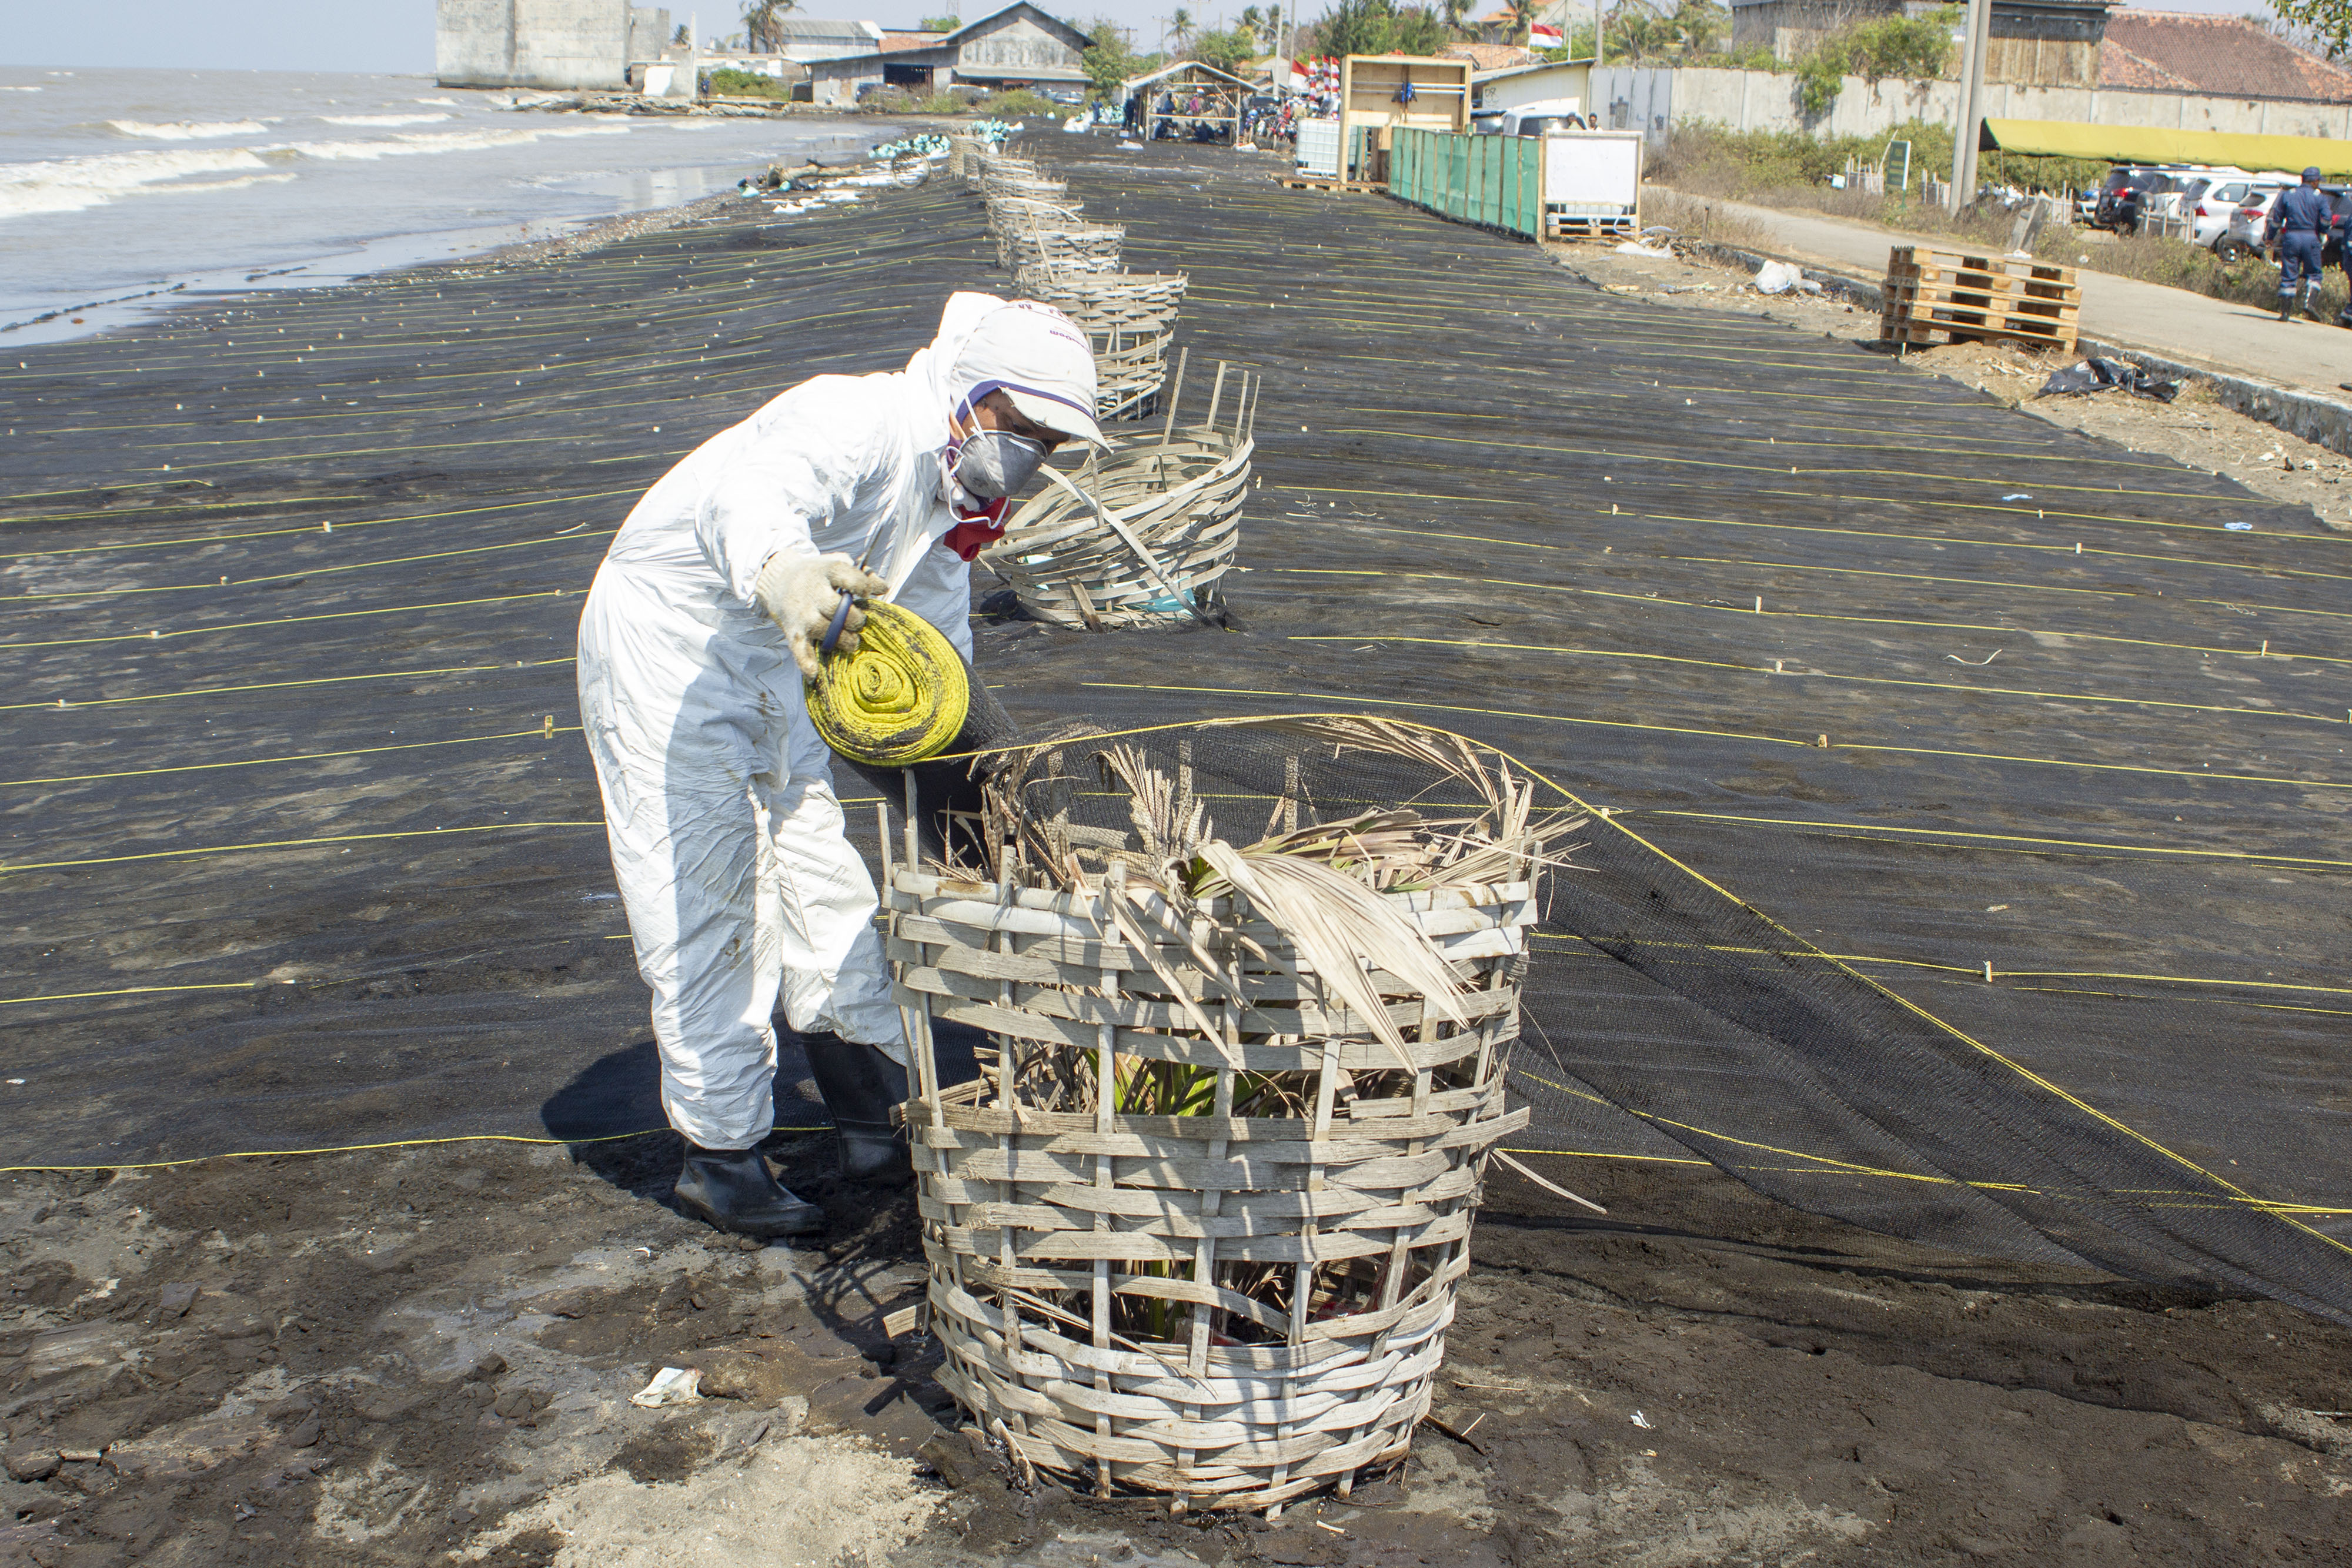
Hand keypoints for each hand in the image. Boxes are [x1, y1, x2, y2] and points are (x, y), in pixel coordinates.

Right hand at [752, 551, 889, 677]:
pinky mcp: (792, 630)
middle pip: (837, 609)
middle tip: (859, 623)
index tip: (867, 593)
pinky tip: (814, 674)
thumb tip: (883, 588)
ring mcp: (802, 613)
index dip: (862, 587)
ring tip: (852, 643)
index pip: (849, 579)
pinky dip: (805, 663)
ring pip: (824, 630)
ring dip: (842, 641)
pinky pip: (799, 649)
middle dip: (855, 619)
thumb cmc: (818, 575)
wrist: (778, 579)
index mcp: (827, 572)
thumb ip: (863, 575)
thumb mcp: (838, 566)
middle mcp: (813, 592)